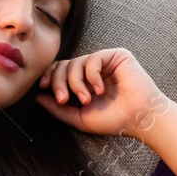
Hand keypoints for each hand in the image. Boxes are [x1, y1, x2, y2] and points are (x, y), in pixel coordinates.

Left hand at [34, 48, 171, 138]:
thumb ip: (57, 108)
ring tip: (86, 99)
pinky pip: (92, 59)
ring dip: (75, 83)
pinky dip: (91, 76)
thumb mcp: (78, 117)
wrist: (139, 119)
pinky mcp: (117, 56)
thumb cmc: (113, 120)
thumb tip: (37, 97)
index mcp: (84, 82)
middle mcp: (93, 70)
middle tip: (63, 99)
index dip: (49, 76)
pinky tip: (99, 90)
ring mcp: (105, 62)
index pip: (60, 71)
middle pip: (63, 65)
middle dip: (58, 82)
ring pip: (75, 62)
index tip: (43, 88)